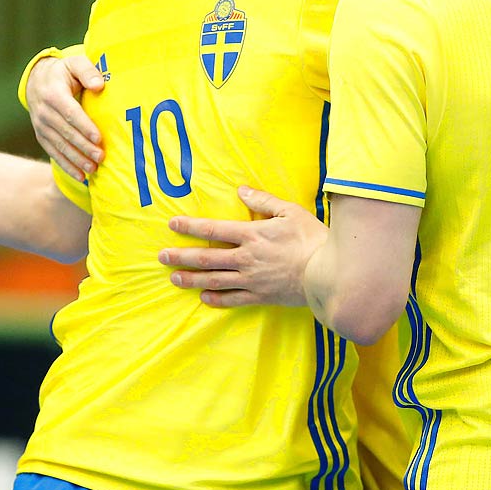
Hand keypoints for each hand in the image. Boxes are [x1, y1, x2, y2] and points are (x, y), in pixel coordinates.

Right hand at [28, 54, 104, 182]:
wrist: (37, 80)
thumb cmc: (64, 72)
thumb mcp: (75, 64)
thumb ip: (88, 71)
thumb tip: (99, 85)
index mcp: (53, 93)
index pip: (70, 113)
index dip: (84, 127)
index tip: (99, 139)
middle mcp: (44, 112)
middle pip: (66, 132)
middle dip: (83, 147)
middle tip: (101, 157)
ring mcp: (40, 126)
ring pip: (59, 145)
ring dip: (76, 159)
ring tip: (93, 169)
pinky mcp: (41, 136)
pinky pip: (53, 153)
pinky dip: (66, 166)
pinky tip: (81, 176)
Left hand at [160, 187, 324, 307]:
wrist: (329, 274)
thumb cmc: (313, 239)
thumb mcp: (291, 212)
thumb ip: (264, 201)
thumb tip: (241, 190)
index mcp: (252, 234)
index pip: (214, 228)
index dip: (191, 226)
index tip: (172, 224)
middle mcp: (247, 258)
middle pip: (207, 257)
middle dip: (181, 256)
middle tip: (161, 256)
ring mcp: (252, 279)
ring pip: (214, 280)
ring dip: (191, 279)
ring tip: (173, 278)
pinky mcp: (261, 296)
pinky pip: (233, 299)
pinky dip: (217, 299)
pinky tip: (204, 297)